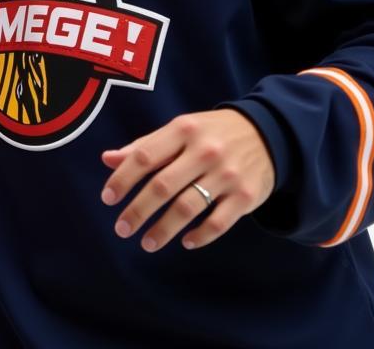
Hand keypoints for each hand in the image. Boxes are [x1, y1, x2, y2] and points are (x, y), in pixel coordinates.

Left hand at [99, 108, 274, 252]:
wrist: (266, 133)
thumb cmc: (210, 133)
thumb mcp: (179, 130)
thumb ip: (145, 146)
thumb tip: (107, 159)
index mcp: (183, 129)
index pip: (145, 156)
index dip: (123, 179)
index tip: (107, 199)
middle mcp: (205, 151)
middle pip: (163, 186)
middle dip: (138, 210)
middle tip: (121, 229)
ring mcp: (227, 174)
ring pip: (188, 208)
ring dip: (163, 230)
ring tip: (146, 243)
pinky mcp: (246, 196)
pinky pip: (218, 223)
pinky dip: (200, 236)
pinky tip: (185, 242)